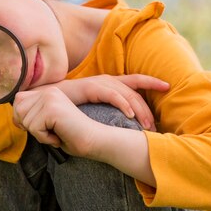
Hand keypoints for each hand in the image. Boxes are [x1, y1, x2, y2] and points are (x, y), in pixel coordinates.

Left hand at [13, 87, 102, 157]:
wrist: (93, 140)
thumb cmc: (71, 136)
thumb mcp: (47, 123)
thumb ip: (31, 115)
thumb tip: (14, 118)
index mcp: (47, 91)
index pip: (18, 101)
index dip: (25, 118)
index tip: (45, 126)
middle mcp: (48, 91)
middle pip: (18, 112)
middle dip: (32, 127)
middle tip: (53, 130)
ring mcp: (50, 98)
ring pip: (26, 122)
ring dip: (40, 135)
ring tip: (58, 132)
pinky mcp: (52, 108)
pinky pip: (34, 129)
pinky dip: (45, 138)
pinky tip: (60, 135)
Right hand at [35, 74, 168, 130]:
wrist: (42, 99)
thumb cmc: (66, 107)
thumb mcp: (90, 110)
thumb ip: (103, 116)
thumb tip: (116, 130)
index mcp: (108, 84)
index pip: (135, 81)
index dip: (152, 82)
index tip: (168, 87)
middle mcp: (106, 80)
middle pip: (135, 90)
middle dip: (147, 108)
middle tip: (155, 126)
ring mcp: (98, 82)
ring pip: (126, 93)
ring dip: (139, 109)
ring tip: (146, 125)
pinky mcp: (89, 86)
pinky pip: (111, 94)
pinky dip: (122, 103)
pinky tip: (130, 115)